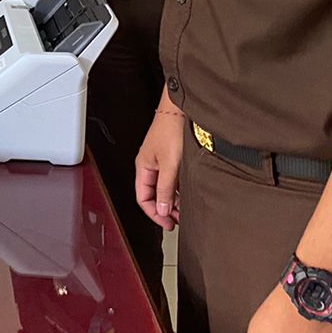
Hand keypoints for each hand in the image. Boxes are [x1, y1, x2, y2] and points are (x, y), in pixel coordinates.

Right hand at [134, 105, 182, 229]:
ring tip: (186, 209)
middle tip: (178, 220)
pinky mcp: (172, 156)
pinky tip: (188, 193)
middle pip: (153, 194)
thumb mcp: (170, 164)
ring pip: (164, 187)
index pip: (143, 198)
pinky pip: (172, 179)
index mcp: (143, 167)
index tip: (168, 223)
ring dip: (173, 199)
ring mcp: (161, 161)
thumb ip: (165, 188)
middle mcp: (150, 165)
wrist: (181, 109)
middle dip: (165, 209)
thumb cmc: (171, 129)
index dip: (154, 213)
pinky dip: (179, 189)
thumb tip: (161, 209)